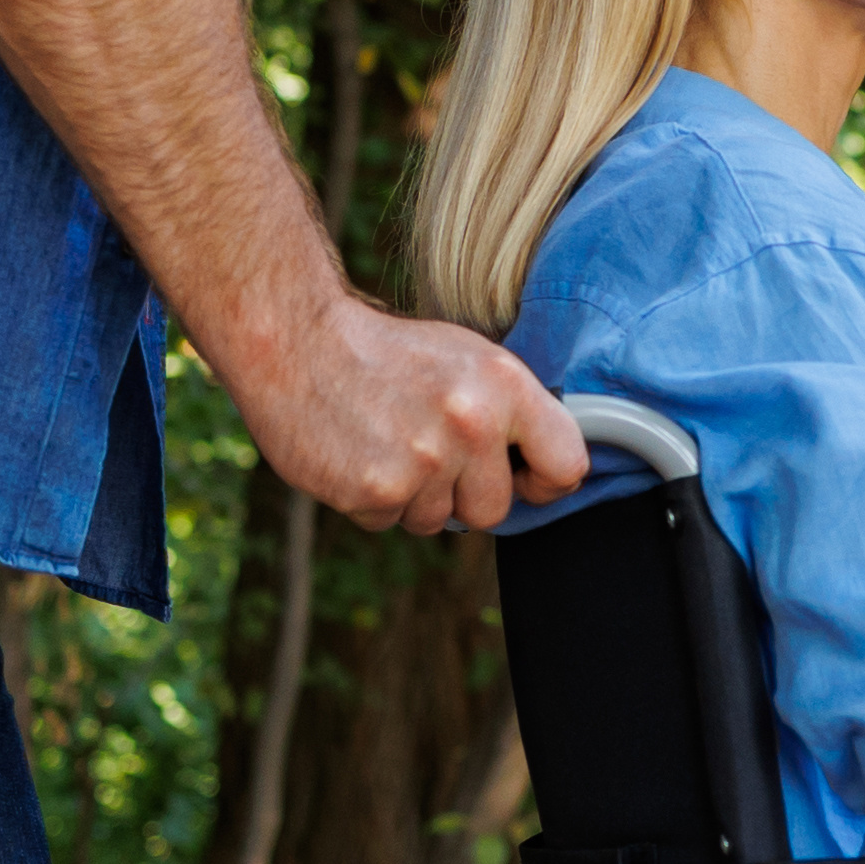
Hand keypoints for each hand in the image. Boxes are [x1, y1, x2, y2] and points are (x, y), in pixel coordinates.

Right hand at [239, 292, 593, 533]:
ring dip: (414, 495)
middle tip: (427, 447)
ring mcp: (422, 462)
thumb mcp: (467, 358)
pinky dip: (374, 498)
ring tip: (386, 440)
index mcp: (504, 385)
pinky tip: (357, 453)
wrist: (297, 340)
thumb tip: (547, 466)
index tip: (527, 478)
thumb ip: (512, 410)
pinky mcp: (374, 491)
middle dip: (463, 492)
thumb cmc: (386, 351)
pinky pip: (389, 522)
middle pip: (494, 509)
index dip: (547, 481)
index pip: (567, 463)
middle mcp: (471, 424)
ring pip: (438, 520)